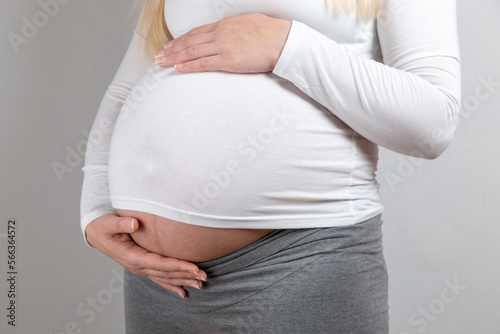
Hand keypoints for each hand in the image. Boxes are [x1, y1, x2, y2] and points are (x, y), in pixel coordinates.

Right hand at [85, 214, 206, 297]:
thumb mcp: (109, 223)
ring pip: (165, 277)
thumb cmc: (103, 227)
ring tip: (200, 284)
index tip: (194, 267)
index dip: (178, 266)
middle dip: (186, 275)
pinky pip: (159, 279)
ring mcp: (140, 268)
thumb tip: (136, 223)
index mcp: (133, 256)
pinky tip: (183, 292)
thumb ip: (122, 223)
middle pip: (166, 273)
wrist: (95, 234)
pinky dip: (172, 285)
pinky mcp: (142, 267)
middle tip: (204, 276)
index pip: (160, 263)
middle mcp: (138, 266)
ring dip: (183, 281)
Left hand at [155, 13, 291, 72]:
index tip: (171, 45)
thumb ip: (235, 29)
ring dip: (175, 57)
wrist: (283, 41)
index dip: (181, 39)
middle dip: (172, 49)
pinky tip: (178, 69)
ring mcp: (223, 46)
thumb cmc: (271, 33)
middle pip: (190, 41)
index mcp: (225, 24)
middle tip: (160, 55)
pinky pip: (203, 63)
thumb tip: (230, 33)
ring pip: (192, 52)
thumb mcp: (249, 24)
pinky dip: (189, 66)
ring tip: (163, 63)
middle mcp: (221, 33)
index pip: (197, 32)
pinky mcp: (229, 60)